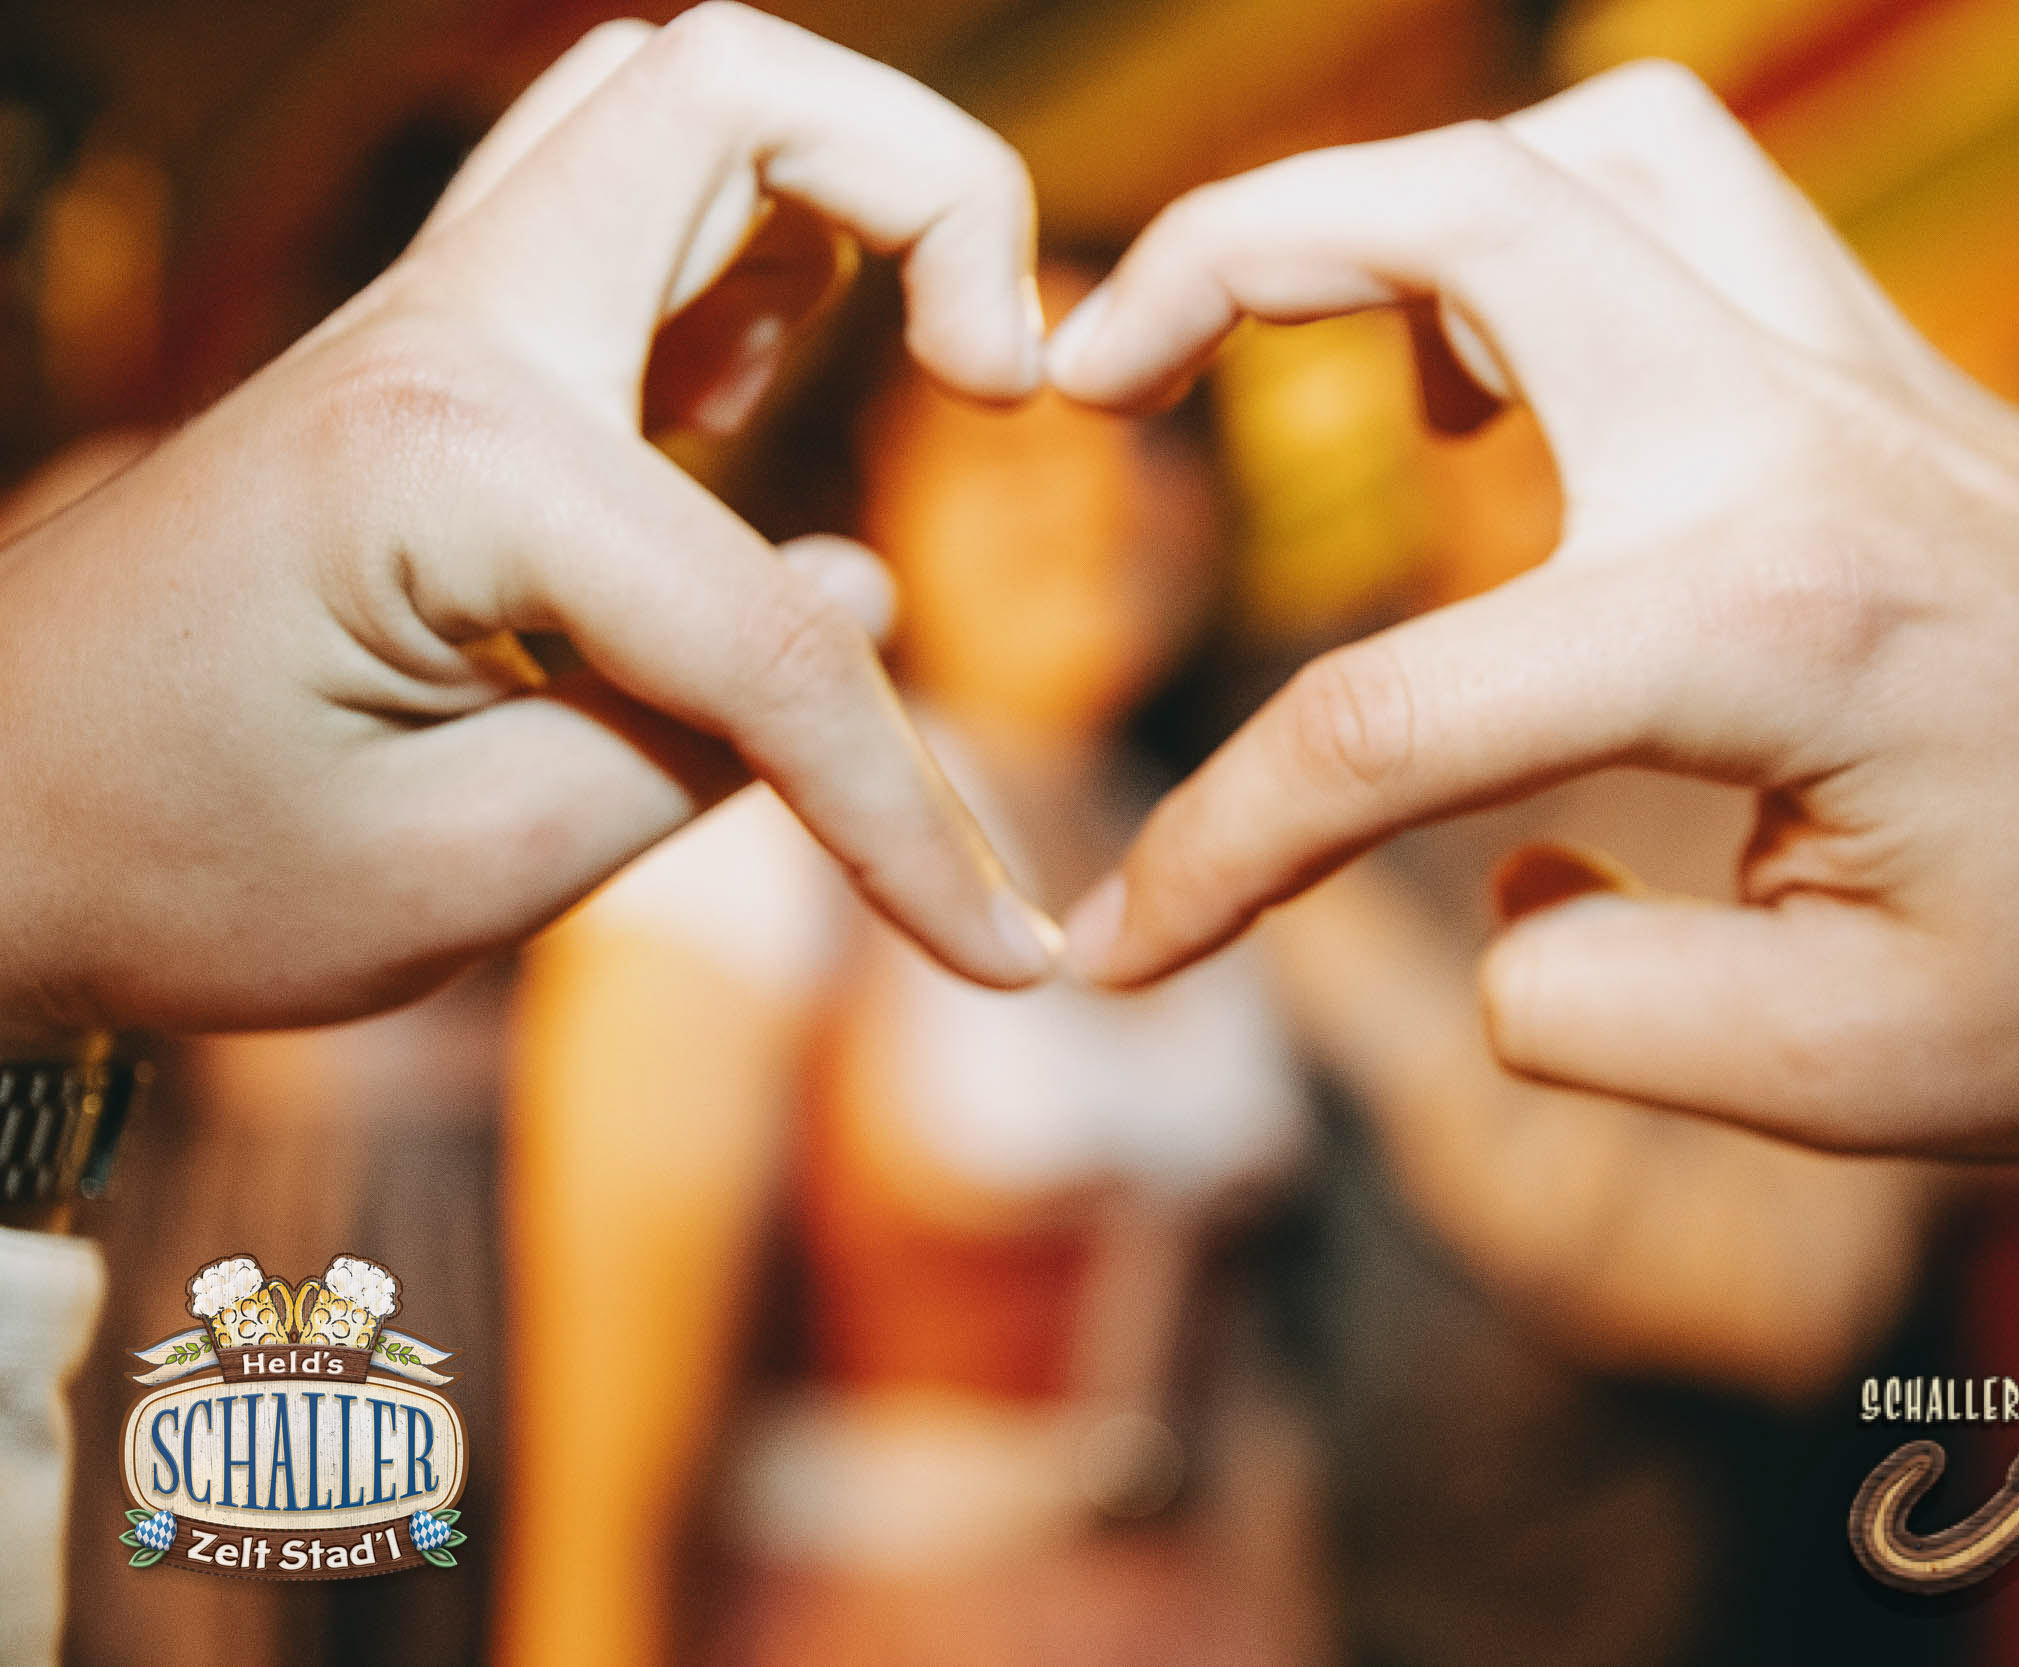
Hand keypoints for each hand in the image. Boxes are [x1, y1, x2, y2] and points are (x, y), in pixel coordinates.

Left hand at [0, 5, 1059, 1041]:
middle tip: (1010, 381)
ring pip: (674, 109)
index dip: (908, 810)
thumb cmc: (165, 862)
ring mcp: (433, 321)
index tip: (1002, 951)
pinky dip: (757, 259)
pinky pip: (626, 215)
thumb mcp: (451, 876)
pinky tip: (779, 404)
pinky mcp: (437, 358)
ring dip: (843, 194)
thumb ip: (699, 754)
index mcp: (445, 461)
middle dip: (936, 197)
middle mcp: (444, 335)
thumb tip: (863, 613)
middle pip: (732, 98)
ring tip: (934, 361)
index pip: (768, 632)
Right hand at [1049, 64, 2018, 1156]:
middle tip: (1079, 369)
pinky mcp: (1874, 373)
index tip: (1120, 951)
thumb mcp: (1846, 1080)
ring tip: (1275, 341)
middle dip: (1225, 263)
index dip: (1219, 849)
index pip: (1395, 722)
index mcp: (1769, 626)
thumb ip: (1583, 1009)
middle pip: (1461, 212)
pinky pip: (1670, 201)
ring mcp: (1847, 375)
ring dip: (1385, 205)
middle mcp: (1797, 442)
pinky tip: (1484, 396)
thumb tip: (1484, 889)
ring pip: (1577, 146)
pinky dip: (1523, 233)